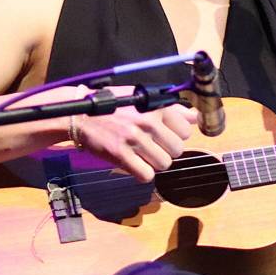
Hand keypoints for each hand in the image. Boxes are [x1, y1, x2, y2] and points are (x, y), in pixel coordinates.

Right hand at [69, 85, 197, 182]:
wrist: (80, 114)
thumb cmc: (112, 105)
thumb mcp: (142, 98)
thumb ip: (171, 108)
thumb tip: (195, 117)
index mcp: (156, 106)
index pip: (186, 130)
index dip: (176, 135)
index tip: (164, 135)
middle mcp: (148, 122)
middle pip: (177, 149)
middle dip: (166, 150)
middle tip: (152, 146)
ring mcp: (135, 139)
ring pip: (164, 164)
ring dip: (155, 163)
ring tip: (142, 155)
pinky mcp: (121, 155)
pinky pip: (146, 175)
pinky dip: (142, 174)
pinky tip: (134, 164)